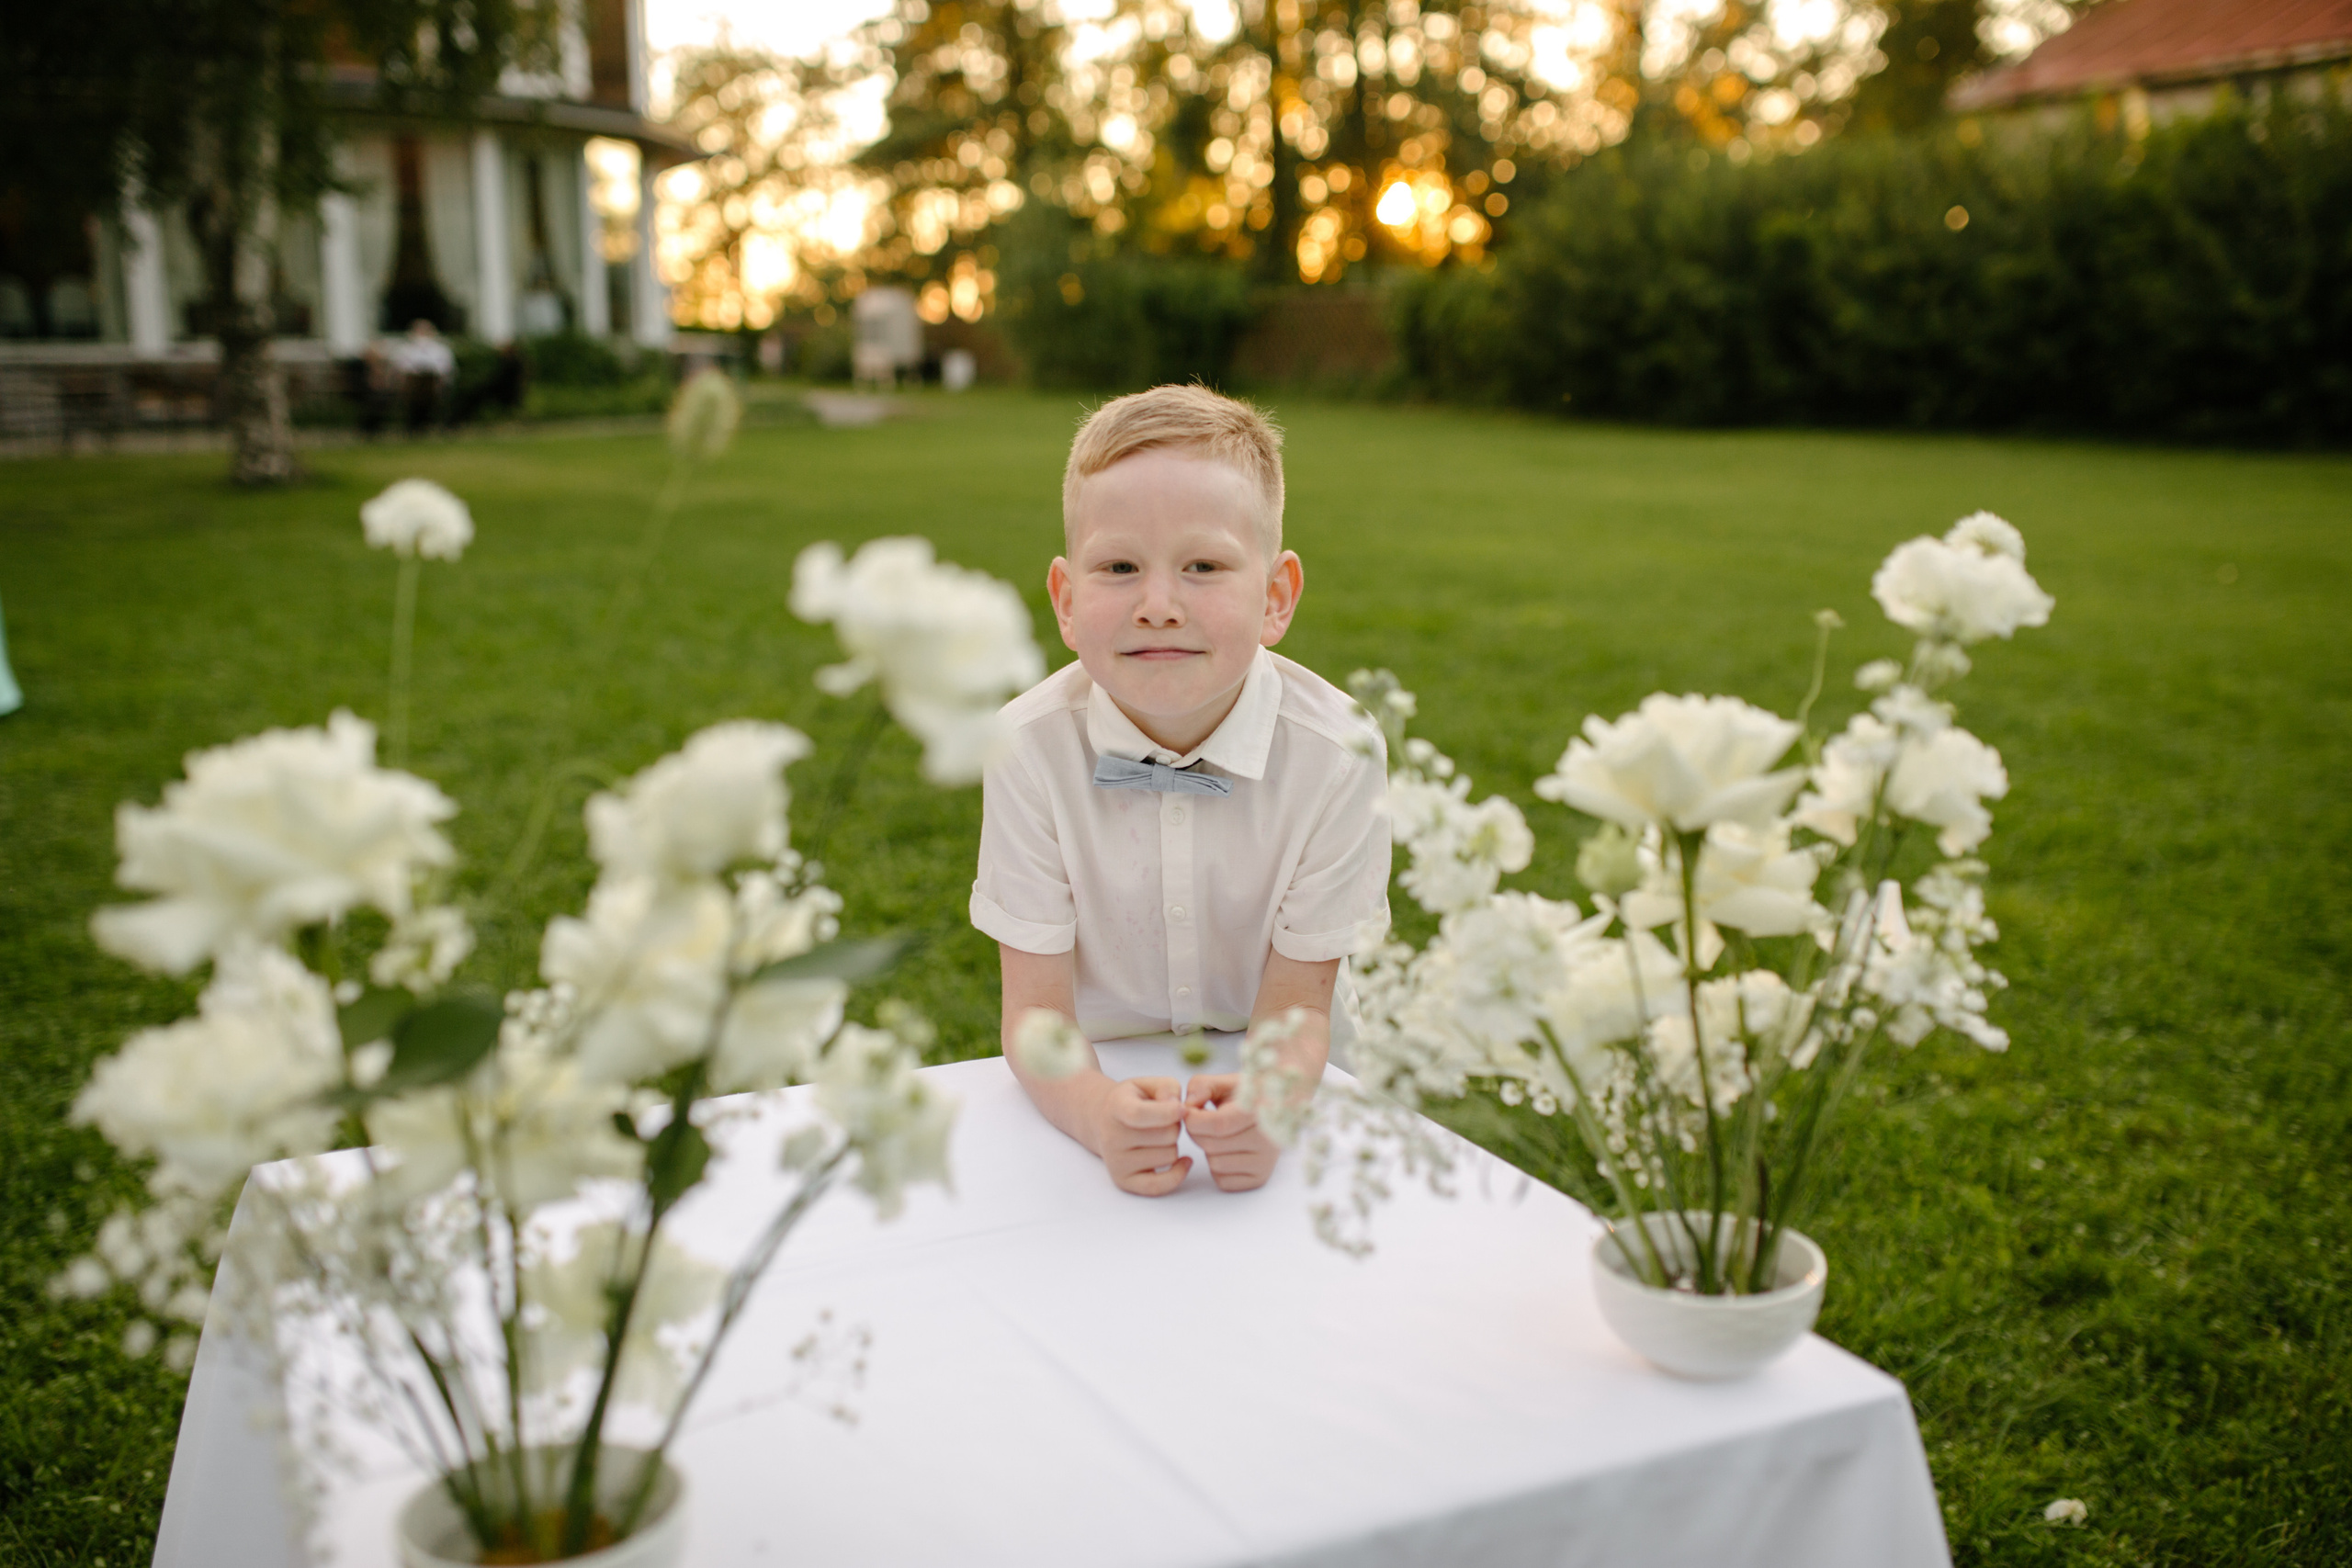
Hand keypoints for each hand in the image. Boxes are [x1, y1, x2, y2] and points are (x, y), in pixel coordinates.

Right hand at [1090, 1077, 1190, 1195]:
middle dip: (1175, 1126)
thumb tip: (1180, 1110)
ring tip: (1160, 1137)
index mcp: (1116, 1107)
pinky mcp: (1123, 1181)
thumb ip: (1167, 1087)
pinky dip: (1177, 1174)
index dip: (1168, 1112)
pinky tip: (1183, 1161)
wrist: (1102, 1120)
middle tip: (1164, 1122)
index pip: (1139, 1115)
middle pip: (1167, 1136)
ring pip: (1170, 1156)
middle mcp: (1111, 1137)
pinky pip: (1159, 1186)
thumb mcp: (1147, 1083)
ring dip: (1173, 1145)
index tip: (1183, 1109)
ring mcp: (1116, 1162)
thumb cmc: (1132, 1100)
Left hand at [1183, 1075, 1280, 1191]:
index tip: (1189, 1111)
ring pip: (1215, 1164)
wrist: (1274, 1114)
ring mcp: (1266, 1161)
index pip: (1218, 1124)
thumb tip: (1187, 1107)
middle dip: (1197, 1133)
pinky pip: (1222, 1180)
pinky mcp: (1260, 1178)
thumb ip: (1202, 1086)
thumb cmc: (1244, 1097)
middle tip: (1203, 1121)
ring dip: (1207, 1150)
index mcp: (1261, 1111)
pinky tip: (1227, 1150)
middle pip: (1212, 1145)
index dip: (1194, 1119)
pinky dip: (1217, 1167)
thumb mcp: (1225, 1082)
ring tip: (1220, 1135)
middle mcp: (1268, 1139)